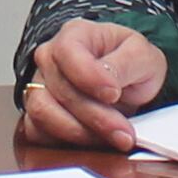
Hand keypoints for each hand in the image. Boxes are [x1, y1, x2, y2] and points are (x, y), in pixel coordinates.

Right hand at [20, 20, 166, 149]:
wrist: (124, 80)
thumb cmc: (128, 61)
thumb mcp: (141, 54)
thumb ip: (125, 64)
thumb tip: (107, 83)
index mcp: (75, 34)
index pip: (67, 51)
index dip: (88, 76)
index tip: (114, 94)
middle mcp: (50, 58)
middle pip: (60, 90)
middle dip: (96, 117)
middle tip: (125, 132)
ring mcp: (39, 86)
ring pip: (44, 113)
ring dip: (81, 133)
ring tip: (112, 139)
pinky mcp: (37, 114)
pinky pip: (38, 133)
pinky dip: (65, 142)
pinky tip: (92, 142)